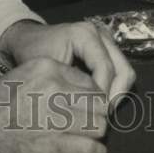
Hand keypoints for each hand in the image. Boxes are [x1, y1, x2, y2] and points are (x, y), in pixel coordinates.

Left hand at [0, 20, 134, 107]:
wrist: (28, 39)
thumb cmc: (32, 54)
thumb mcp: (46, 71)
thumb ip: (67, 87)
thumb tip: (88, 113)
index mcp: (85, 35)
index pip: (105, 68)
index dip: (101, 95)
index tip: (91, 116)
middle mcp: (100, 34)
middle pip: (123, 70)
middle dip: (114, 97)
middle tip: (101, 118)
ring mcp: (106, 41)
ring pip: (125, 72)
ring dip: (116, 94)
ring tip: (101, 114)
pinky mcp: (107, 49)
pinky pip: (119, 71)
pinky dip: (113, 89)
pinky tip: (98, 104)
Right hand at [0, 57, 107, 152]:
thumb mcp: (22, 77)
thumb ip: (51, 81)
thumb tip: (79, 94)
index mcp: (47, 67)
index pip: (89, 81)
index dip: (91, 98)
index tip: (85, 109)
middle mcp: (54, 88)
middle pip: (98, 102)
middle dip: (97, 115)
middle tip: (90, 126)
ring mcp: (53, 116)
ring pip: (100, 125)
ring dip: (97, 134)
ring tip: (88, 139)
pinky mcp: (50, 145)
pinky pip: (90, 149)